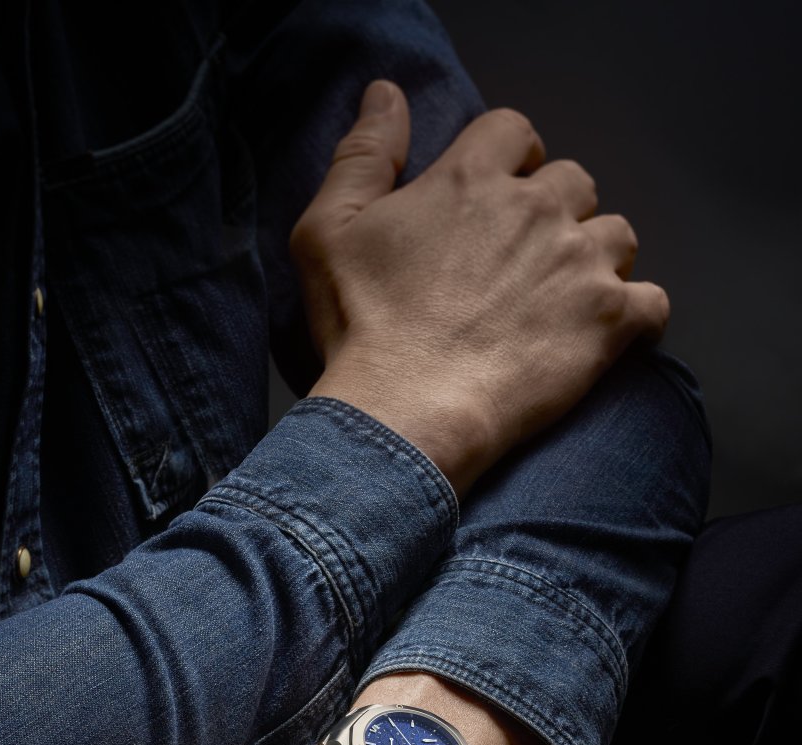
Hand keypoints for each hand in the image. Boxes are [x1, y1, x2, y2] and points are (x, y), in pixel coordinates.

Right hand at [293, 80, 668, 495]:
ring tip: (564, 301)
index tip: (495, 198)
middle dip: (556, 213)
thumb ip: (363, 155)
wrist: (406, 412)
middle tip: (524, 264)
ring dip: (597, 260)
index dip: (510, 160)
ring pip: (618, 236)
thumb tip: (387, 94)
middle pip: (574, 182)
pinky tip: (607, 338)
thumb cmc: (362, 328)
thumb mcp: (328, 231)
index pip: (514, 131)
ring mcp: (580, 264)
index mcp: (471, 179)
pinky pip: (653, 304)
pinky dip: (637, 318)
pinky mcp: (609, 322)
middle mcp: (536, 210)